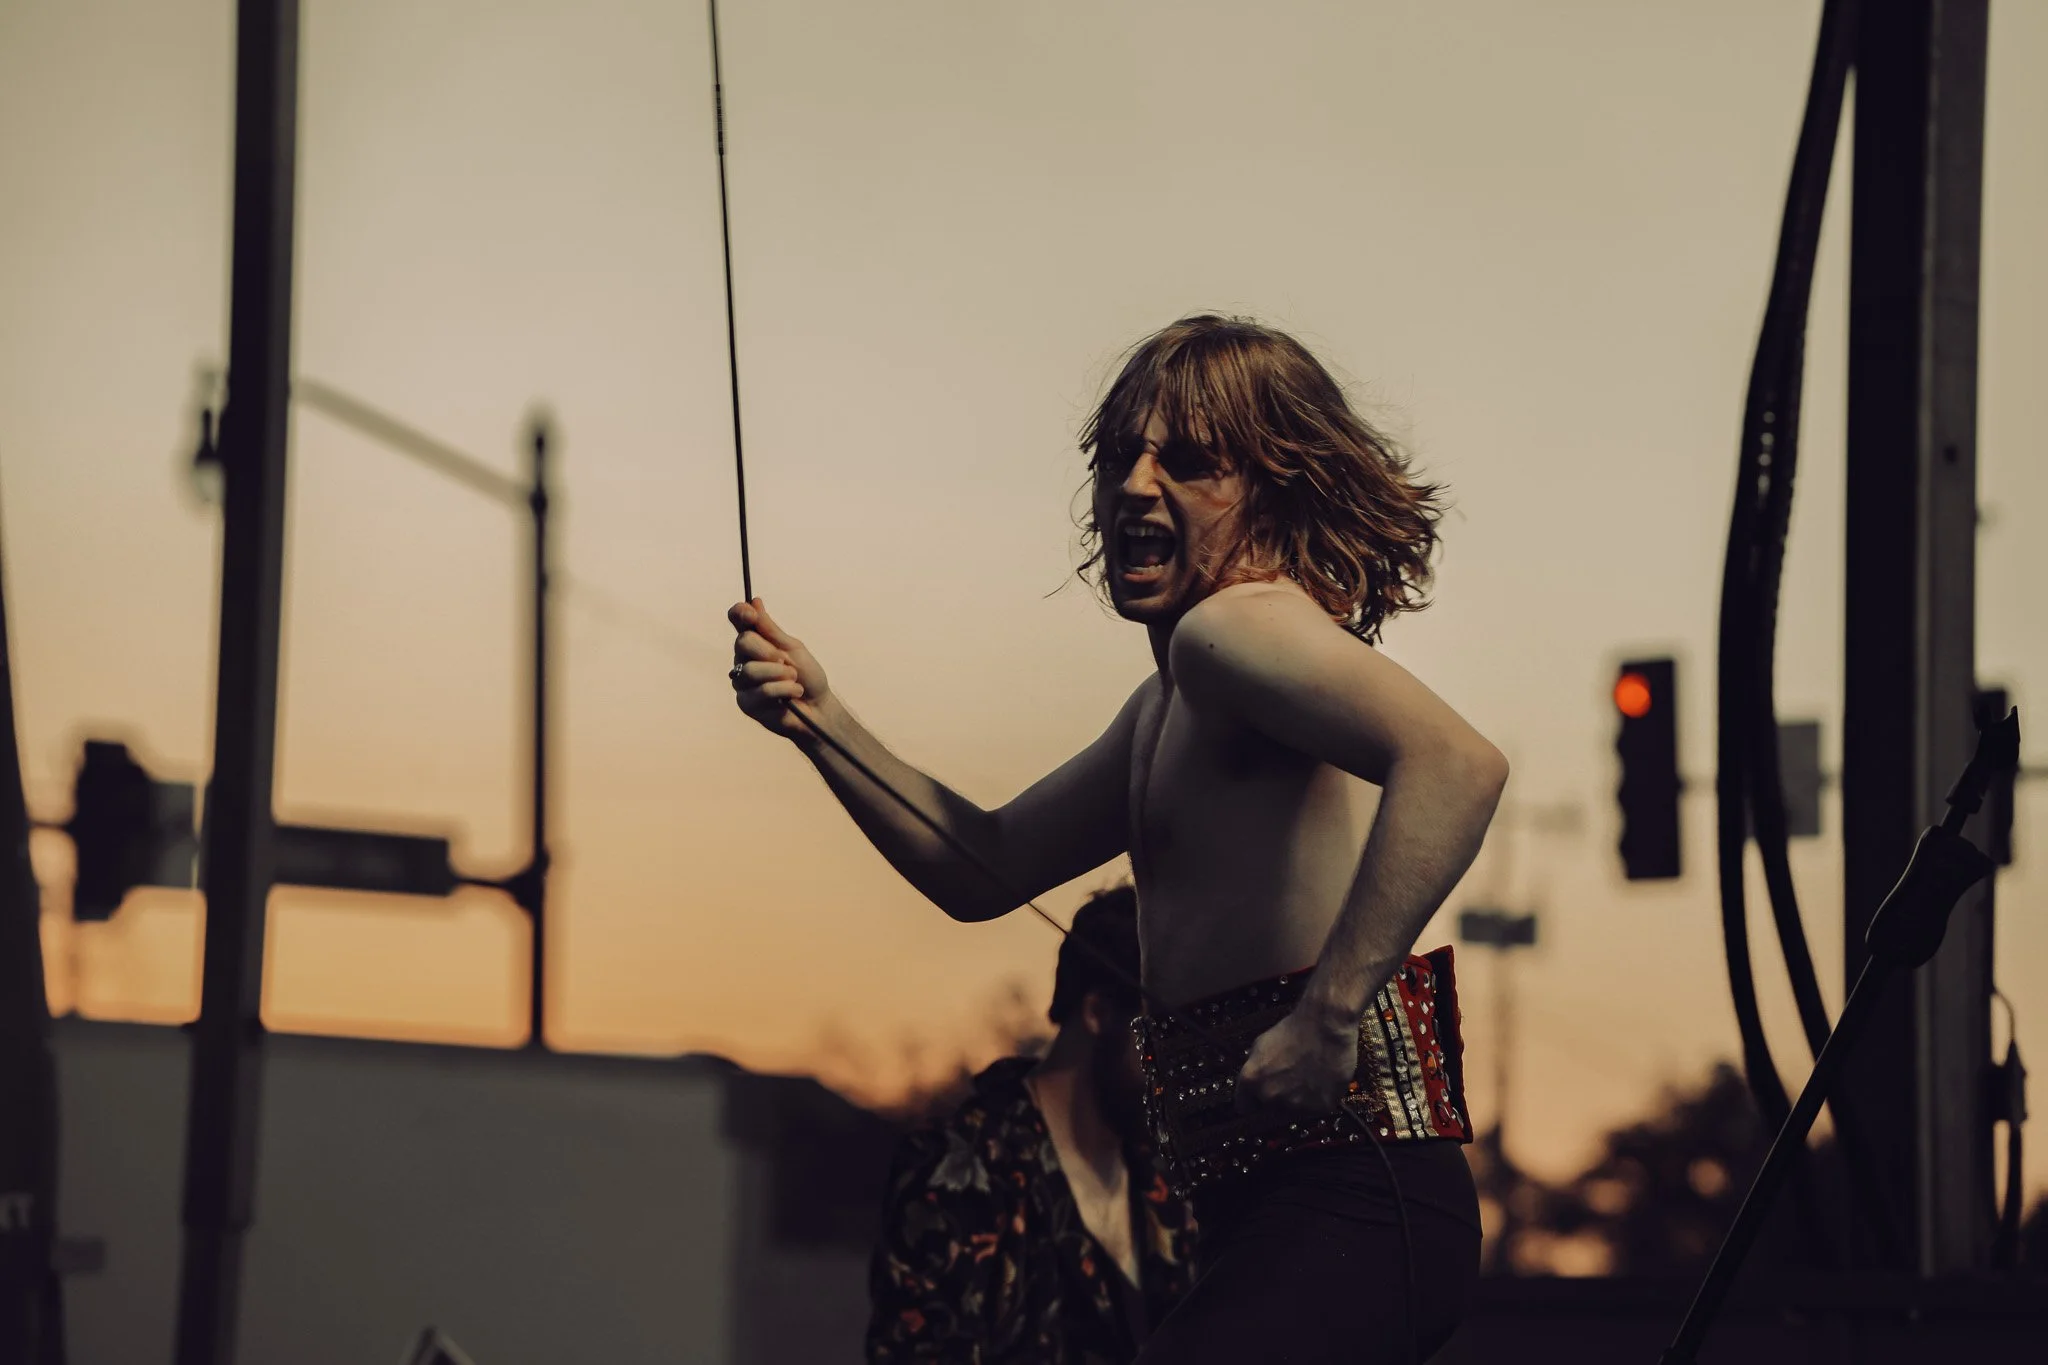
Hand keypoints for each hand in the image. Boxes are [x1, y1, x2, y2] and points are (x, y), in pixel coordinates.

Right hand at [727, 598, 831, 741]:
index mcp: (756, 642)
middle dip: (769, 651)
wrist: (819, 707)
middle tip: (785, 661)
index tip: (751, 615)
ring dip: (780, 674)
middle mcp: (744, 660)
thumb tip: (755, 601)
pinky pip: (761, 691)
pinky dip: (784, 690)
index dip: (740, 614)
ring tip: (794, 680)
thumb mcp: (793, 648)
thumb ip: (771, 629)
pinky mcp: (746, 704)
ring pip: (751, 669)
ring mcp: (743, 682)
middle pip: (743, 642)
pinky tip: (793, 694)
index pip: (737, 621)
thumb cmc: (808, 677)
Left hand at [1234, 1004, 1359, 1118]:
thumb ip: (1255, 1070)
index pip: (1244, 1107)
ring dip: (1297, 1101)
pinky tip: (1321, 1081)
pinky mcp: (1319, 1108)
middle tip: (1290, 1081)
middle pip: (1268, 1111)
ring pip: (1292, 1112)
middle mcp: (1270, 1096)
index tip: (1260, 1097)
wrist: (1328, 1026)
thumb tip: (1253, 1084)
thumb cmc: (1294, 1029)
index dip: (1253, 1101)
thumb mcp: (1261, 1045)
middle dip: (1276, 1100)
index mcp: (1252, 1080)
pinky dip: (1317, 1100)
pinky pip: (1314, 1110)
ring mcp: (1295, 1105)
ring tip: (1307, 1078)